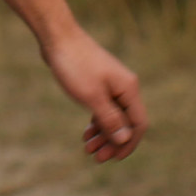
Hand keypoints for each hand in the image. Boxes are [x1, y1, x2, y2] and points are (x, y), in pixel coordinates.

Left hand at [43, 32, 146, 162]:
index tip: (114, 158)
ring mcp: (111, 84)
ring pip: (113, 116)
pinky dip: (96, 121)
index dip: (129, 143)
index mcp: (128, 89)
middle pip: (125, 122)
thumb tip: (125, 140)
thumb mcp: (92, 97)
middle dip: (112, 142)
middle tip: (96, 158)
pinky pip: (103, 108)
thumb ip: (110, 119)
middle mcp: (124, 87)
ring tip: (87, 149)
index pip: (138, 123)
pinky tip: (85, 133)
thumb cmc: (75, 65)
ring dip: (102, 134)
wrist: (57, 37)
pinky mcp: (97, 82)